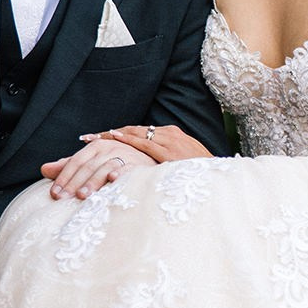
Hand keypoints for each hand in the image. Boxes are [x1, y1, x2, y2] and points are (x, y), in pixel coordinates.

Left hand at [40, 136, 153, 197]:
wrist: (148, 160)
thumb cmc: (116, 163)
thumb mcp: (92, 163)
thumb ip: (69, 167)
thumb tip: (43, 169)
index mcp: (95, 146)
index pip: (75, 162)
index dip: (63, 177)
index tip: (54, 194)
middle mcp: (108, 148)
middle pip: (87, 167)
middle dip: (73, 183)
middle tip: (62, 199)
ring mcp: (123, 155)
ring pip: (104, 169)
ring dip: (92, 182)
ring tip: (82, 196)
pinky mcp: (137, 164)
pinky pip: (127, 169)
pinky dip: (120, 174)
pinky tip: (112, 181)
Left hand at [95, 124, 214, 162]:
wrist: (220, 177)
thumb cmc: (201, 174)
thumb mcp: (182, 163)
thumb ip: (167, 161)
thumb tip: (152, 168)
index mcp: (171, 135)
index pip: (139, 132)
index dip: (119, 134)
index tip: (100, 138)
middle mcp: (168, 133)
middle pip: (132, 130)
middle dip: (109, 134)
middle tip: (87, 137)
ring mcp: (169, 140)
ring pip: (134, 133)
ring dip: (112, 135)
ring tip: (92, 138)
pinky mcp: (169, 151)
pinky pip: (144, 143)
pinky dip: (127, 139)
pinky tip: (113, 137)